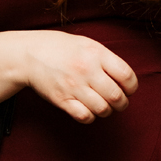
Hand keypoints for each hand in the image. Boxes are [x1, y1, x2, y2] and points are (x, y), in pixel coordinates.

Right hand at [21, 32, 137, 123]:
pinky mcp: (62, 99)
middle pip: (117, 96)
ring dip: (107, 111)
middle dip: (122, 103)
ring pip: (103, 109)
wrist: (29, 54)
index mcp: (96, 53)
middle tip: (118, 102)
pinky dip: (90, 116)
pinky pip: (84, 116)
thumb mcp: (86, 44)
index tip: (128, 89)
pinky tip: (88, 110)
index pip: (127, 76)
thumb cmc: (60, 48)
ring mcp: (74, 86)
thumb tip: (125, 79)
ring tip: (103, 106)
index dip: (131, 87)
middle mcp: (87, 70)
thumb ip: (106, 59)